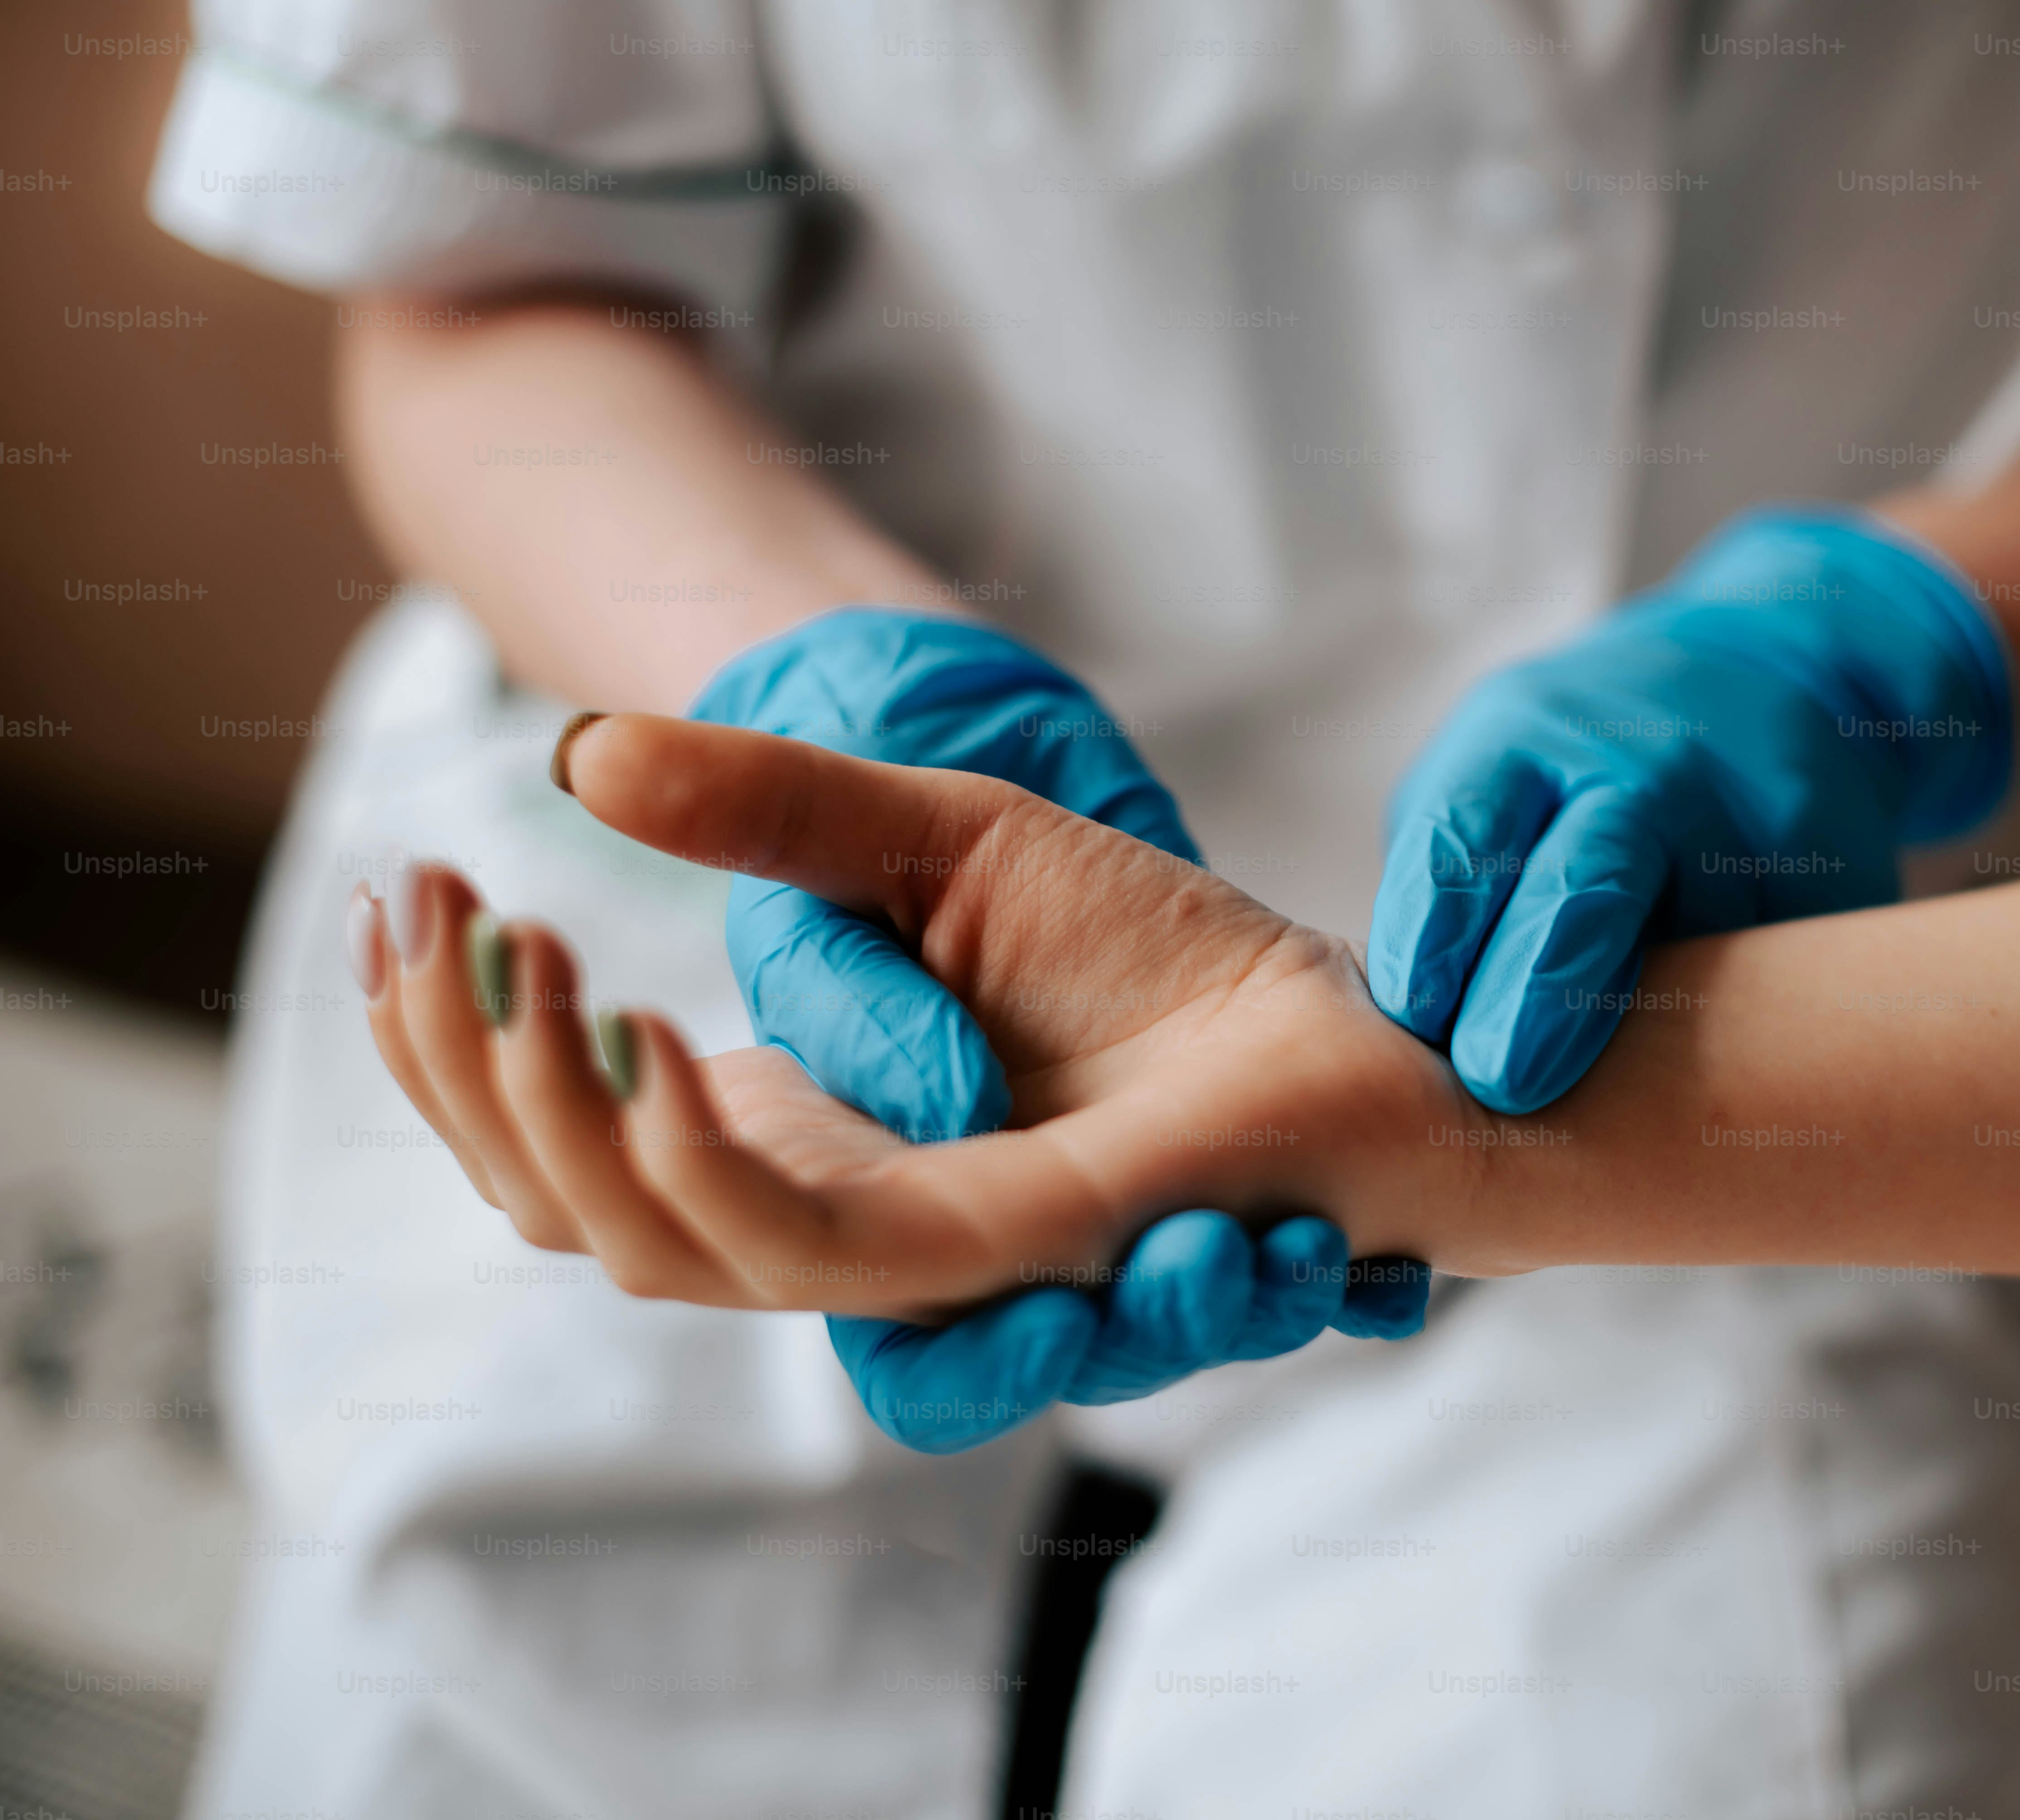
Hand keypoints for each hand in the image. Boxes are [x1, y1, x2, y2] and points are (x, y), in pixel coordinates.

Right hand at [348, 716, 1467, 1440]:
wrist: (1336, 1012)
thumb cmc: (1146, 941)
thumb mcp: (937, 839)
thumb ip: (771, 814)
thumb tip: (578, 751)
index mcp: (806, 1140)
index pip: (570, 1151)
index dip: (454, 1051)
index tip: (401, 897)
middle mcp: (846, 1225)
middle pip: (598, 1223)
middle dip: (497, 1090)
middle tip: (468, 930)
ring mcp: (928, 1255)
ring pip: (690, 1261)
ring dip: (592, 1139)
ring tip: (565, 995)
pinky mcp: (1024, 1259)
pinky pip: (850, 1273)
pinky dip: (737, 1180)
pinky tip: (671, 1056)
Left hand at [1369, 506, 2018, 1112]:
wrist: (1775, 664)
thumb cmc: (1581, 766)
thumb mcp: (1496, 778)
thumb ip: (1455, 886)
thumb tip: (1412, 1045)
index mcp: (1521, 741)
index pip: (1462, 842)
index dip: (1434, 936)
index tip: (1418, 1018)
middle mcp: (1636, 766)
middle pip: (1584, 887)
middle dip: (1538, 994)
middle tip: (1505, 1084)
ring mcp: (1743, 809)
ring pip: (1697, 949)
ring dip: (1650, 1038)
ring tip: (1610, 1114)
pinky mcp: (1829, 859)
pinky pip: (1779, 965)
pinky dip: (1743, 1026)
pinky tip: (1718, 1068)